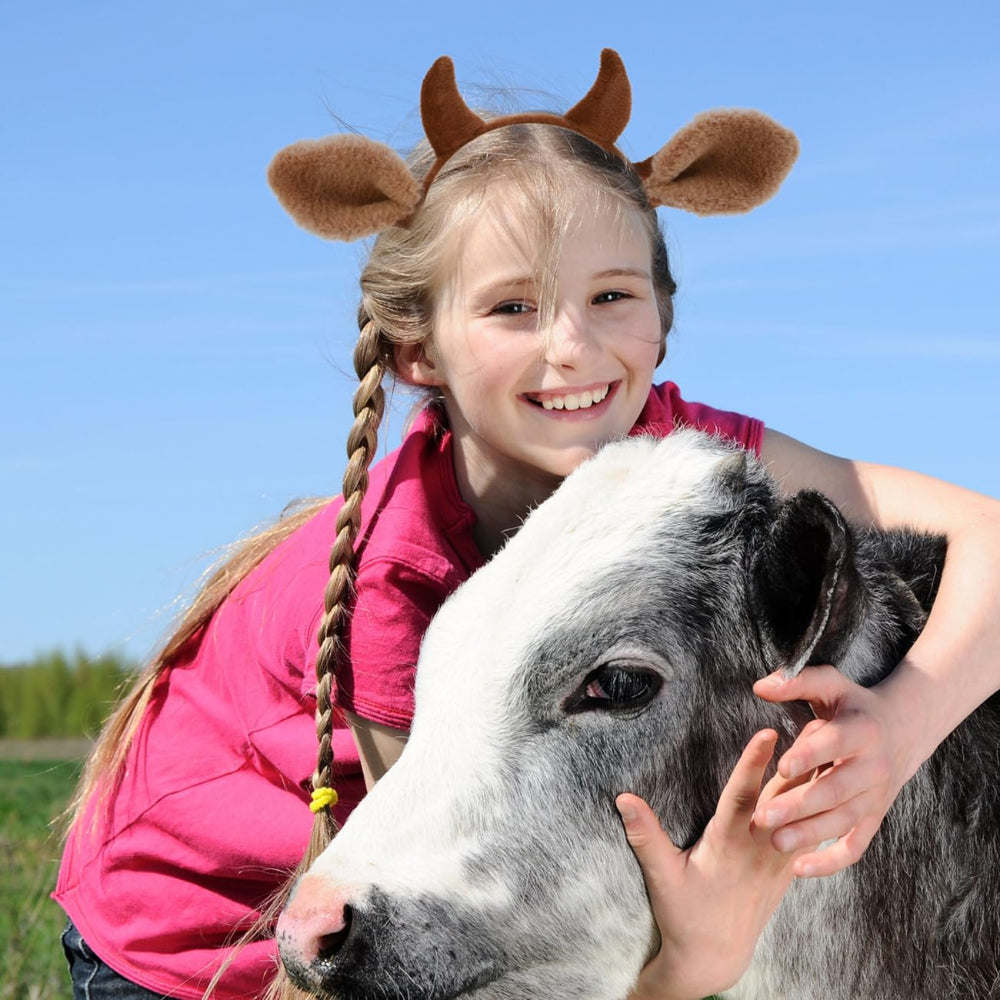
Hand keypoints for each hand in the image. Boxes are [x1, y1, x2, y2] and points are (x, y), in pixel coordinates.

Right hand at [617, 730, 807, 999]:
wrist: (716, 956)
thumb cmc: (685, 914)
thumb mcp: (660, 876)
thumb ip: (644, 835)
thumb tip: (623, 797)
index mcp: (727, 843)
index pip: (742, 796)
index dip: (754, 764)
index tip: (767, 733)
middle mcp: (759, 848)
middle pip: (785, 797)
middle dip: (801, 760)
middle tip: (816, 722)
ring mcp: (779, 859)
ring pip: (805, 813)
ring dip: (818, 780)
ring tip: (831, 744)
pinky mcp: (788, 868)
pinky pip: (813, 833)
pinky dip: (823, 807)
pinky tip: (835, 787)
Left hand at [752, 665, 913, 876]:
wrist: (902, 729)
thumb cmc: (853, 705)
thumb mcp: (829, 684)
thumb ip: (795, 681)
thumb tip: (760, 686)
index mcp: (861, 730)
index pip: (834, 744)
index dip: (809, 755)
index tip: (781, 766)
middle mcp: (873, 767)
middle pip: (835, 790)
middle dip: (799, 806)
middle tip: (763, 817)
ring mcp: (875, 797)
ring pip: (843, 822)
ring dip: (810, 835)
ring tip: (775, 843)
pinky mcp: (874, 818)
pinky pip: (856, 846)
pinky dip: (832, 861)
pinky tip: (801, 869)